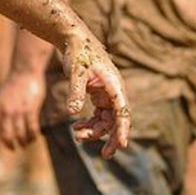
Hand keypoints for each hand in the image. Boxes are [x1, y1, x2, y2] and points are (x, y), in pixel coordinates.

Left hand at [0, 69, 45, 151]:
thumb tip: (7, 125)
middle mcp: (6, 110)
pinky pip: (32, 128)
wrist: (25, 70)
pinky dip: (34, 136)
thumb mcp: (3, 96)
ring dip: (24, 142)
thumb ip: (3, 110)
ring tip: (26, 143)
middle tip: (13, 148)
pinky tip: (35, 137)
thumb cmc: (15, 83)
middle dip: (9, 145)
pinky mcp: (31, 108)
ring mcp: (19, 110)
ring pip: (20, 134)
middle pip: (5, 135)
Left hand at [62, 34, 130, 158]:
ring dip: (94, 130)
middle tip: (105, 155)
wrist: (74, 39)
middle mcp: (115, 91)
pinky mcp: (99, 95)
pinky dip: (90, 123)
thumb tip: (72, 114)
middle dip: (111, 137)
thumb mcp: (75, 72)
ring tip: (76, 135)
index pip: (122, 111)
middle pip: (117, 120)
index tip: (123, 145)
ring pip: (107, 120)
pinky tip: (76, 127)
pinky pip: (99, 115)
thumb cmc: (77, 53)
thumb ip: (75, 92)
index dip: (123, 129)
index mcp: (114, 85)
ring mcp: (108, 94)